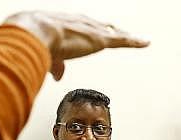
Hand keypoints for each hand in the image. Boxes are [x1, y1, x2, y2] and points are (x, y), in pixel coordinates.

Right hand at [4, 12, 148, 80]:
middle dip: (112, 31)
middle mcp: (81, 23)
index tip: (99, 33)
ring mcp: (92, 30)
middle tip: (121, 33)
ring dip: (126, 37)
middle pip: (102, 26)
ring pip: (114, 32)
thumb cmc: (35, 42)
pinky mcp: (101, 39)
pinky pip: (122, 39)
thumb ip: (56, 65)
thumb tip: (57, 75)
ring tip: (138, 39)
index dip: (92, 30)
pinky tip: (145, 42)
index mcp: (67, 24)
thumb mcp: (47, 55)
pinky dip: (135, 41)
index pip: (84, 26)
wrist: (35, 33)